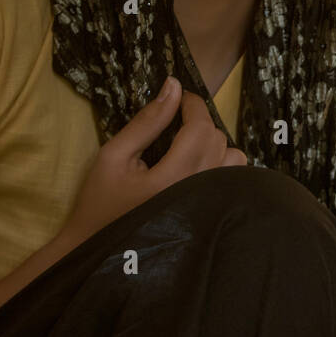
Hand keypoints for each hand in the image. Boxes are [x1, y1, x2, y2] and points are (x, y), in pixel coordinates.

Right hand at [57, 76, 245, 246]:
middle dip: (199, 122)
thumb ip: (146, 122)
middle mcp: (198, 193)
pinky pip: (233, 178)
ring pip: (233, 158)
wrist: (101, 250)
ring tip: (186, 147)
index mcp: (172, 179)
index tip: (180, 97)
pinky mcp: (213, 214)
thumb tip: (172, 86)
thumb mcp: (114, 155)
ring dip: (213, 143)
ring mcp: (209, 206)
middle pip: (217, 139)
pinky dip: (221, 164)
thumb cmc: (101, 202)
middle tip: (176, 121)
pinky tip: (196, 168)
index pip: (200, 128)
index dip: (193, 104)